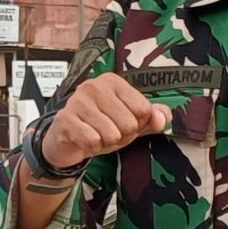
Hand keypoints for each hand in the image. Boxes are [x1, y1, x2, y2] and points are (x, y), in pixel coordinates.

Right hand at [40, 73, 168, 170]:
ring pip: (111, 134)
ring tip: (96, 135)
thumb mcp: (131, 120)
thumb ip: (153, 117)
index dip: (137, 124)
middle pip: (129, 124)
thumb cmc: (100, 126)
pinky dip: (92, 146)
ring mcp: (77, 101)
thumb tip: (162, 118)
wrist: (66, 139)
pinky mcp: (65, 118)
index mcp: (113, 81)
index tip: (122, 122)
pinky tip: (85, 139)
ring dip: (106, 143)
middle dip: (122, 136)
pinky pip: (93, 140)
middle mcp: (94, 86)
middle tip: (108, 131)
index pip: (144, 110)